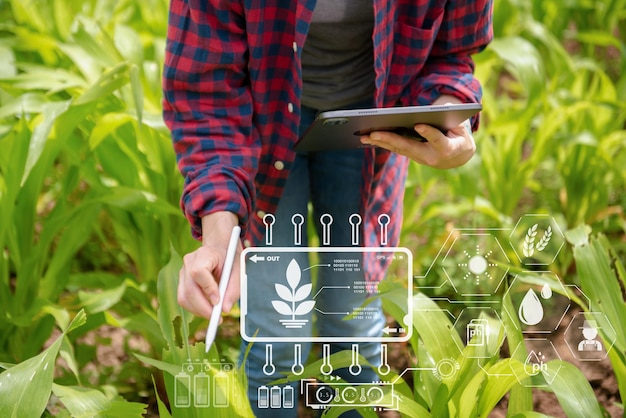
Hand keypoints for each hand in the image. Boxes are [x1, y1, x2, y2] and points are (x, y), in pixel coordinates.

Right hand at [178, 211, 240, 318]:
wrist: (220, 249)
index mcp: (204, 254)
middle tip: (217, 319)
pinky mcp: (181, 281)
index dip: (207, 288)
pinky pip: (184, 299)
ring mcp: (183, 271)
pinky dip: (195, 308)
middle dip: (203, 308)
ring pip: (184, 297)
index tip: (218, 302)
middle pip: (189, 289)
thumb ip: (233, 289)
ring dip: (198, 310)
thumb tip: (225, 309)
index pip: (199, 272)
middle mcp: (189, 262)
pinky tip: (207, 309)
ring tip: (214, 315)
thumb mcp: (238, 271)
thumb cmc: (230, 259)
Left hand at [360, 95, 476, 168]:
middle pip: (409, 147)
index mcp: (447, 148)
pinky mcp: (411, 156)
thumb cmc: (459, 137)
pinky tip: (369, 138)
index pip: (437, 140)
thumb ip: (452, 119)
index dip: (429, 133)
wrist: (458, 157)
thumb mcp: (461, 128)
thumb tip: (443, 106)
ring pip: (399, 150)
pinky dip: (383, 143)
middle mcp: (431, 157)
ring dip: (381, 143)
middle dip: (390, 140)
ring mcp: (419, 158)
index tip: (419, 124)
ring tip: (364, 136)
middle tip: (373, 133)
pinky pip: (396, 149)